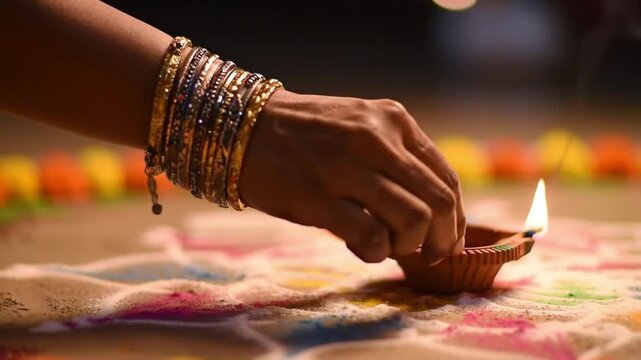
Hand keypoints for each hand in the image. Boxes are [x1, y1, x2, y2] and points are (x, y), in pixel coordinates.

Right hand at [240, 90, 465, 262]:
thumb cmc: (306, 136)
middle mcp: (377, 139)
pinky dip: (377, 253)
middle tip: (429, 256)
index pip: (447, 178)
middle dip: (442, 240)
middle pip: (439, 202)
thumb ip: (396, 162)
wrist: (245, 127)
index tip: (448, 241)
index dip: (456, 219)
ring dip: (408, 246)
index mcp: (394, 121)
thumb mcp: (360, 130)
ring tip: (388, 247)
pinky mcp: (317, 195)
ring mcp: (346, 165)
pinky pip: (371, 237)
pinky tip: (362, 248)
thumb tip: (432, 217)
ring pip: (413, 220)